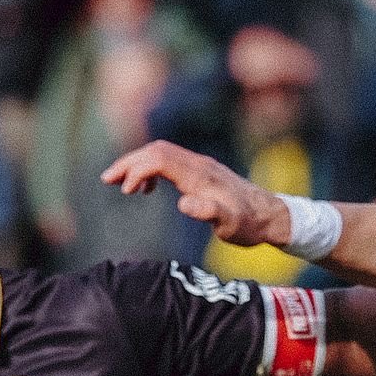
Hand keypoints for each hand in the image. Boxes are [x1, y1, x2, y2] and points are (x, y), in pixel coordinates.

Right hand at [101, 140, 289, 247]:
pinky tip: (147, 188)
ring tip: (119, 184)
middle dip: (128, 162)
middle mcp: (198, 164)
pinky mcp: (201, 172)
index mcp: (200, 176)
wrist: (269, 216)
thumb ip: (209, 213)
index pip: (160, 159)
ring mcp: (200, 166)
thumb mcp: (230, 225)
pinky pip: (169, 161)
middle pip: (156, 151)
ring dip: (136, 164)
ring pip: (161, 153)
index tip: (126, 191)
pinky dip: (150, 169)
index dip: (138, 170)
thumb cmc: (248, 225)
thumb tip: (184, 204)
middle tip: (106, 180)